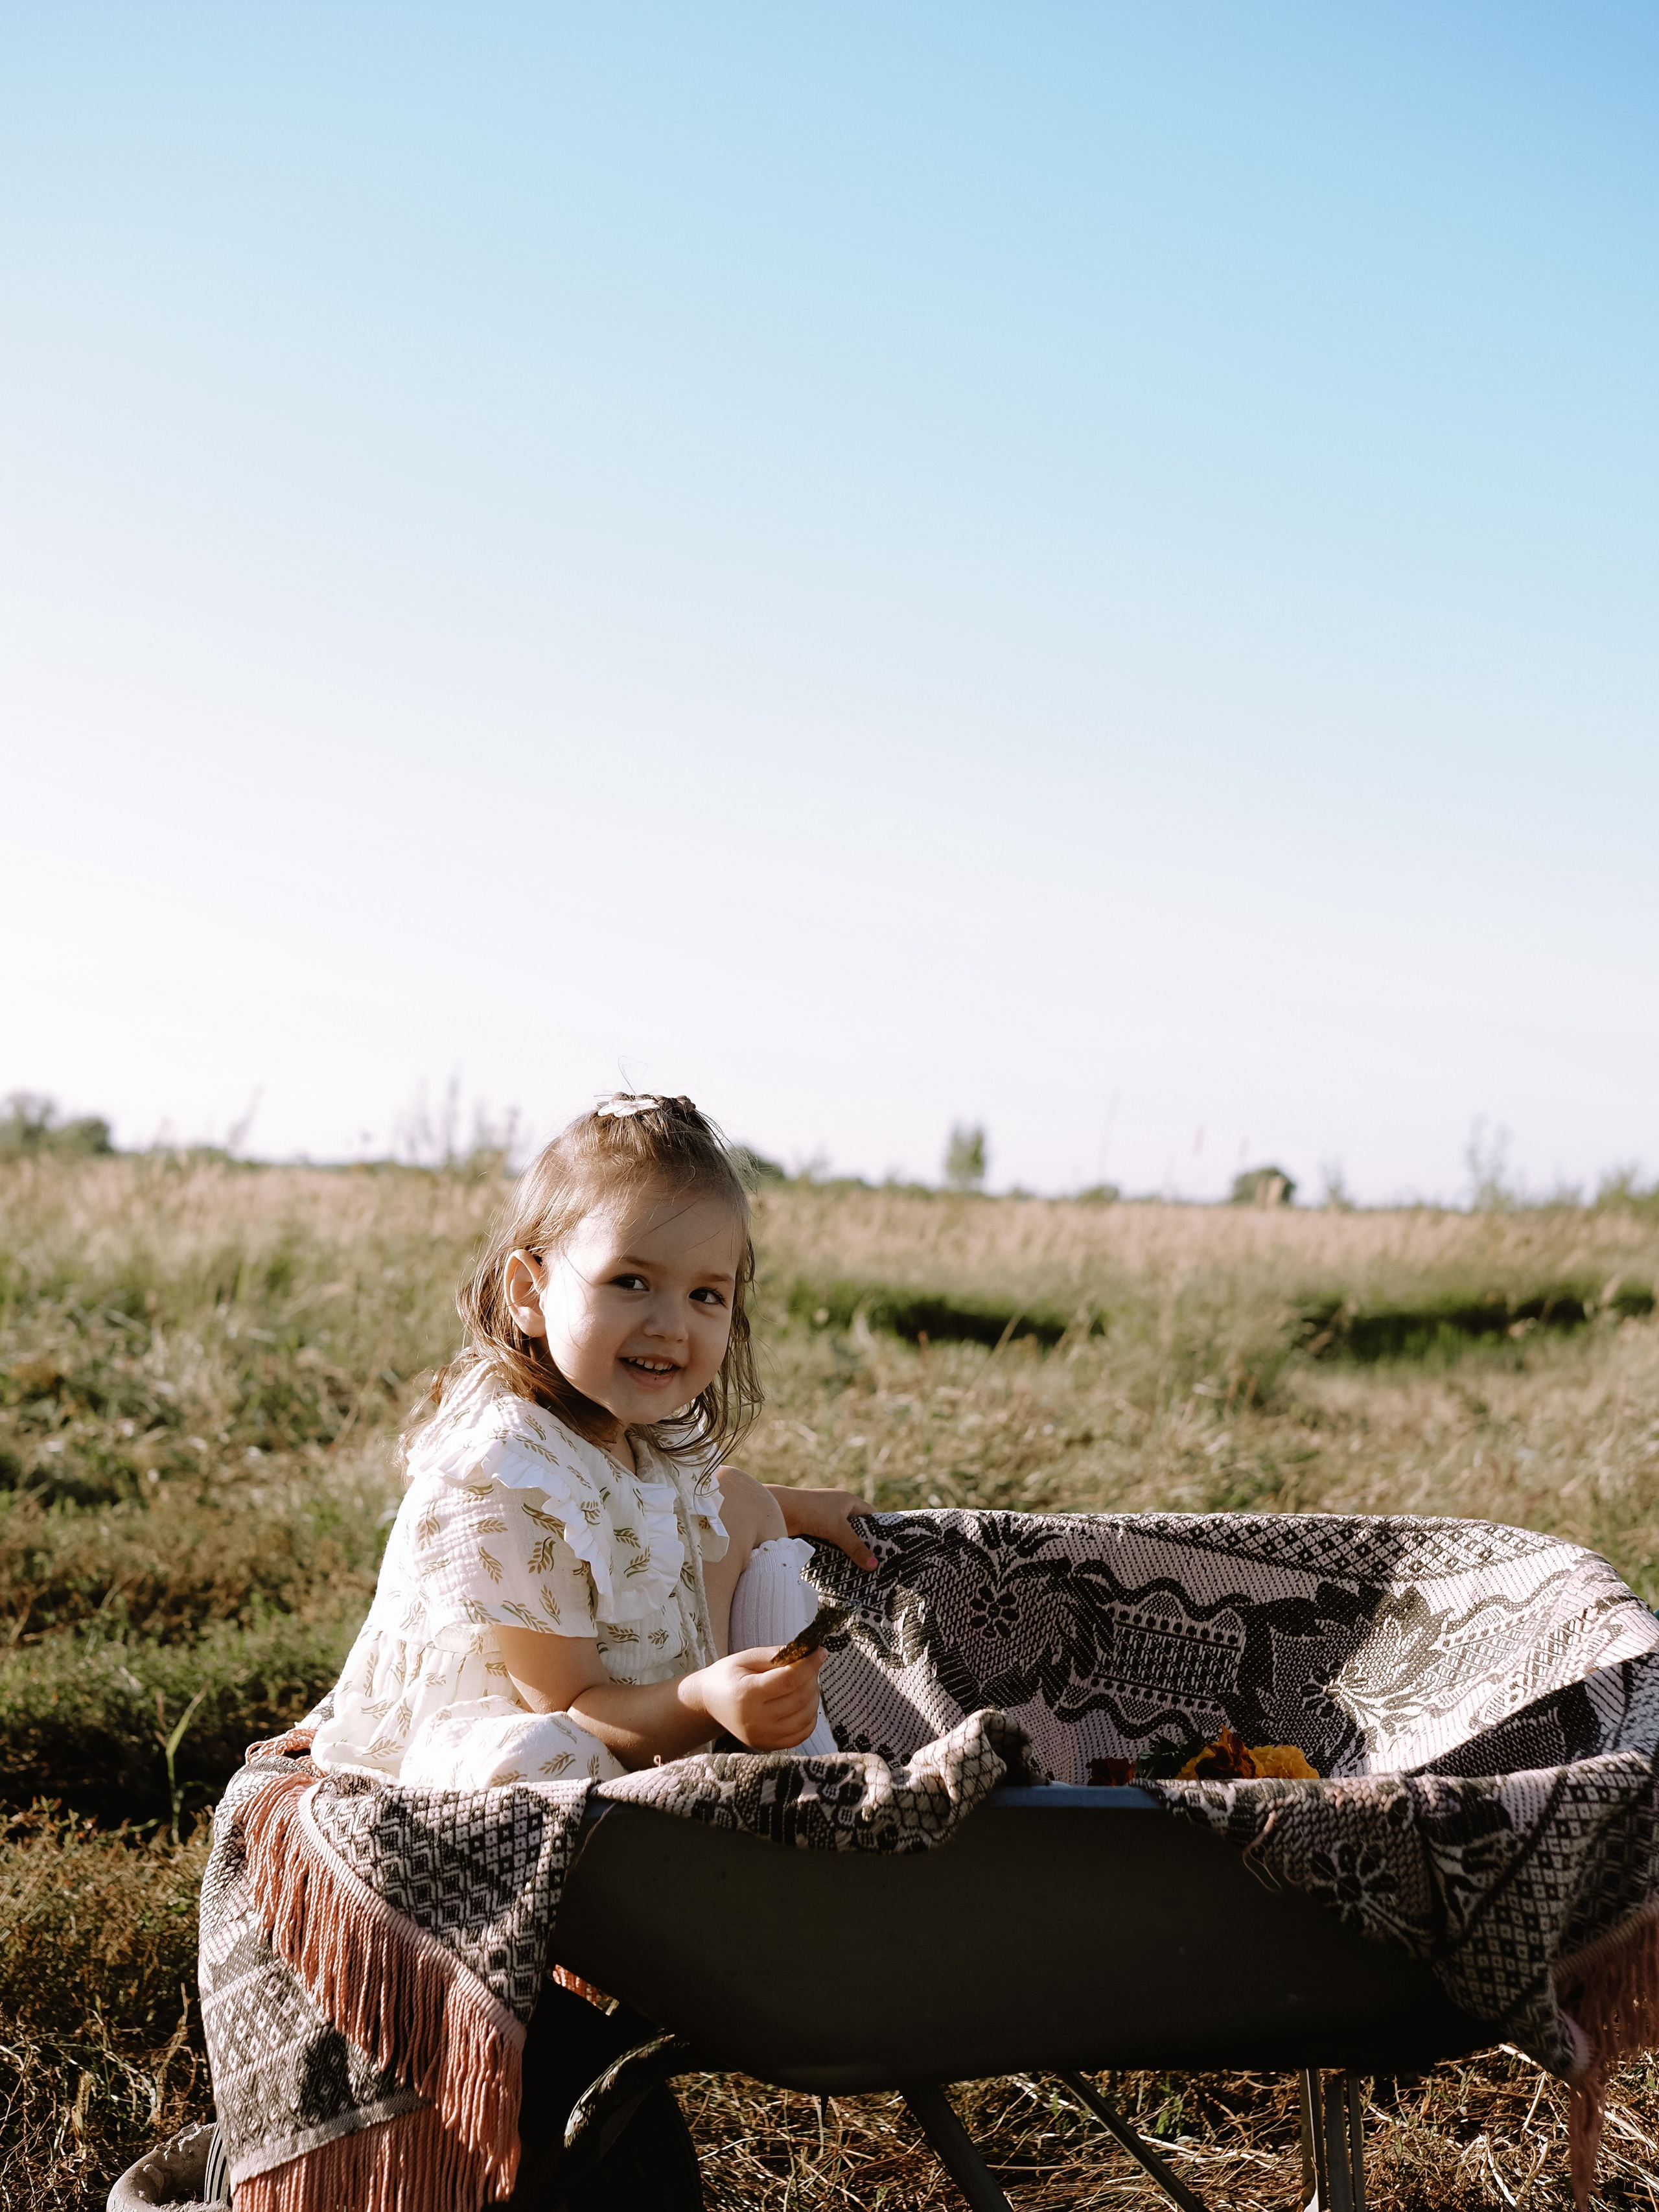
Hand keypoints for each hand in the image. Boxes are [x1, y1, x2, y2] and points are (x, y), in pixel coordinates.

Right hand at [689, 1647, 826, 1749]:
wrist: (710, 1702)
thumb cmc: (729, 1676)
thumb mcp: (747, 1658)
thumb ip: (777, 1655)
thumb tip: (808, 1653)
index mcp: (746, 1695)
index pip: (790, 1680)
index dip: (810, 1665)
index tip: (820, 1652)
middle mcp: (754, 1721)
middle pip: (800, 1698)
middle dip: (812, 1678)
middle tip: (810, 1665)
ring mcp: (762, 1737)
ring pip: (806, 1717)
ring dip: (814, 1696)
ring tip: (806, 1682)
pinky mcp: (768, 1746)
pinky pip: (802, 1734)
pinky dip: (810, 1716)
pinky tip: (804, 1701)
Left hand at [764, 1483, 877, 1569]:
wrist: (778, 1510)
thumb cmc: (810, 1511)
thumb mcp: (837, 1529)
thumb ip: (855, 1547)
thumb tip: (874, 1566)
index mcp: (848, 1501)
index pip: (871, 1516)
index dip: (879, 1530)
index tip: (888, 1549)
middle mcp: (839, 1509)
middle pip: (858, 1529)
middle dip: (865, 1545)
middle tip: (877, 1564)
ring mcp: (826, 1520)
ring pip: (843, 1538)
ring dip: (849, 1551)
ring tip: (862, 1570)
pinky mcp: (815, 1530)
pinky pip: (831, 1543)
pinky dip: (836, 1553)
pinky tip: (842, 1566)